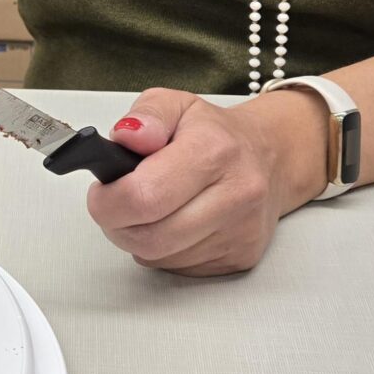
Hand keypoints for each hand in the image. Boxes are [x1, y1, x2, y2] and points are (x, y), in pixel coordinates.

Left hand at [87, 87, 330, 275]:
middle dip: (118, 224)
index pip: (142, 197)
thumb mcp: (176, 106)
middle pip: (148, 237)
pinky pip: (177, 268)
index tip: (103, 192)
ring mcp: (241, 230)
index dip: (108, 201)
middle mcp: (236, 193)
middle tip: (119, 205)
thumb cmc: (215, 135)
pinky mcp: (241, 257)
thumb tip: (128, 136)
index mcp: (214, 151)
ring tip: (151, 210)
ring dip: (140, 239)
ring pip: (158, 257)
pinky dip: (164, 251)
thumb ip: (146, 116)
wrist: (270, 156)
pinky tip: (175, 225)